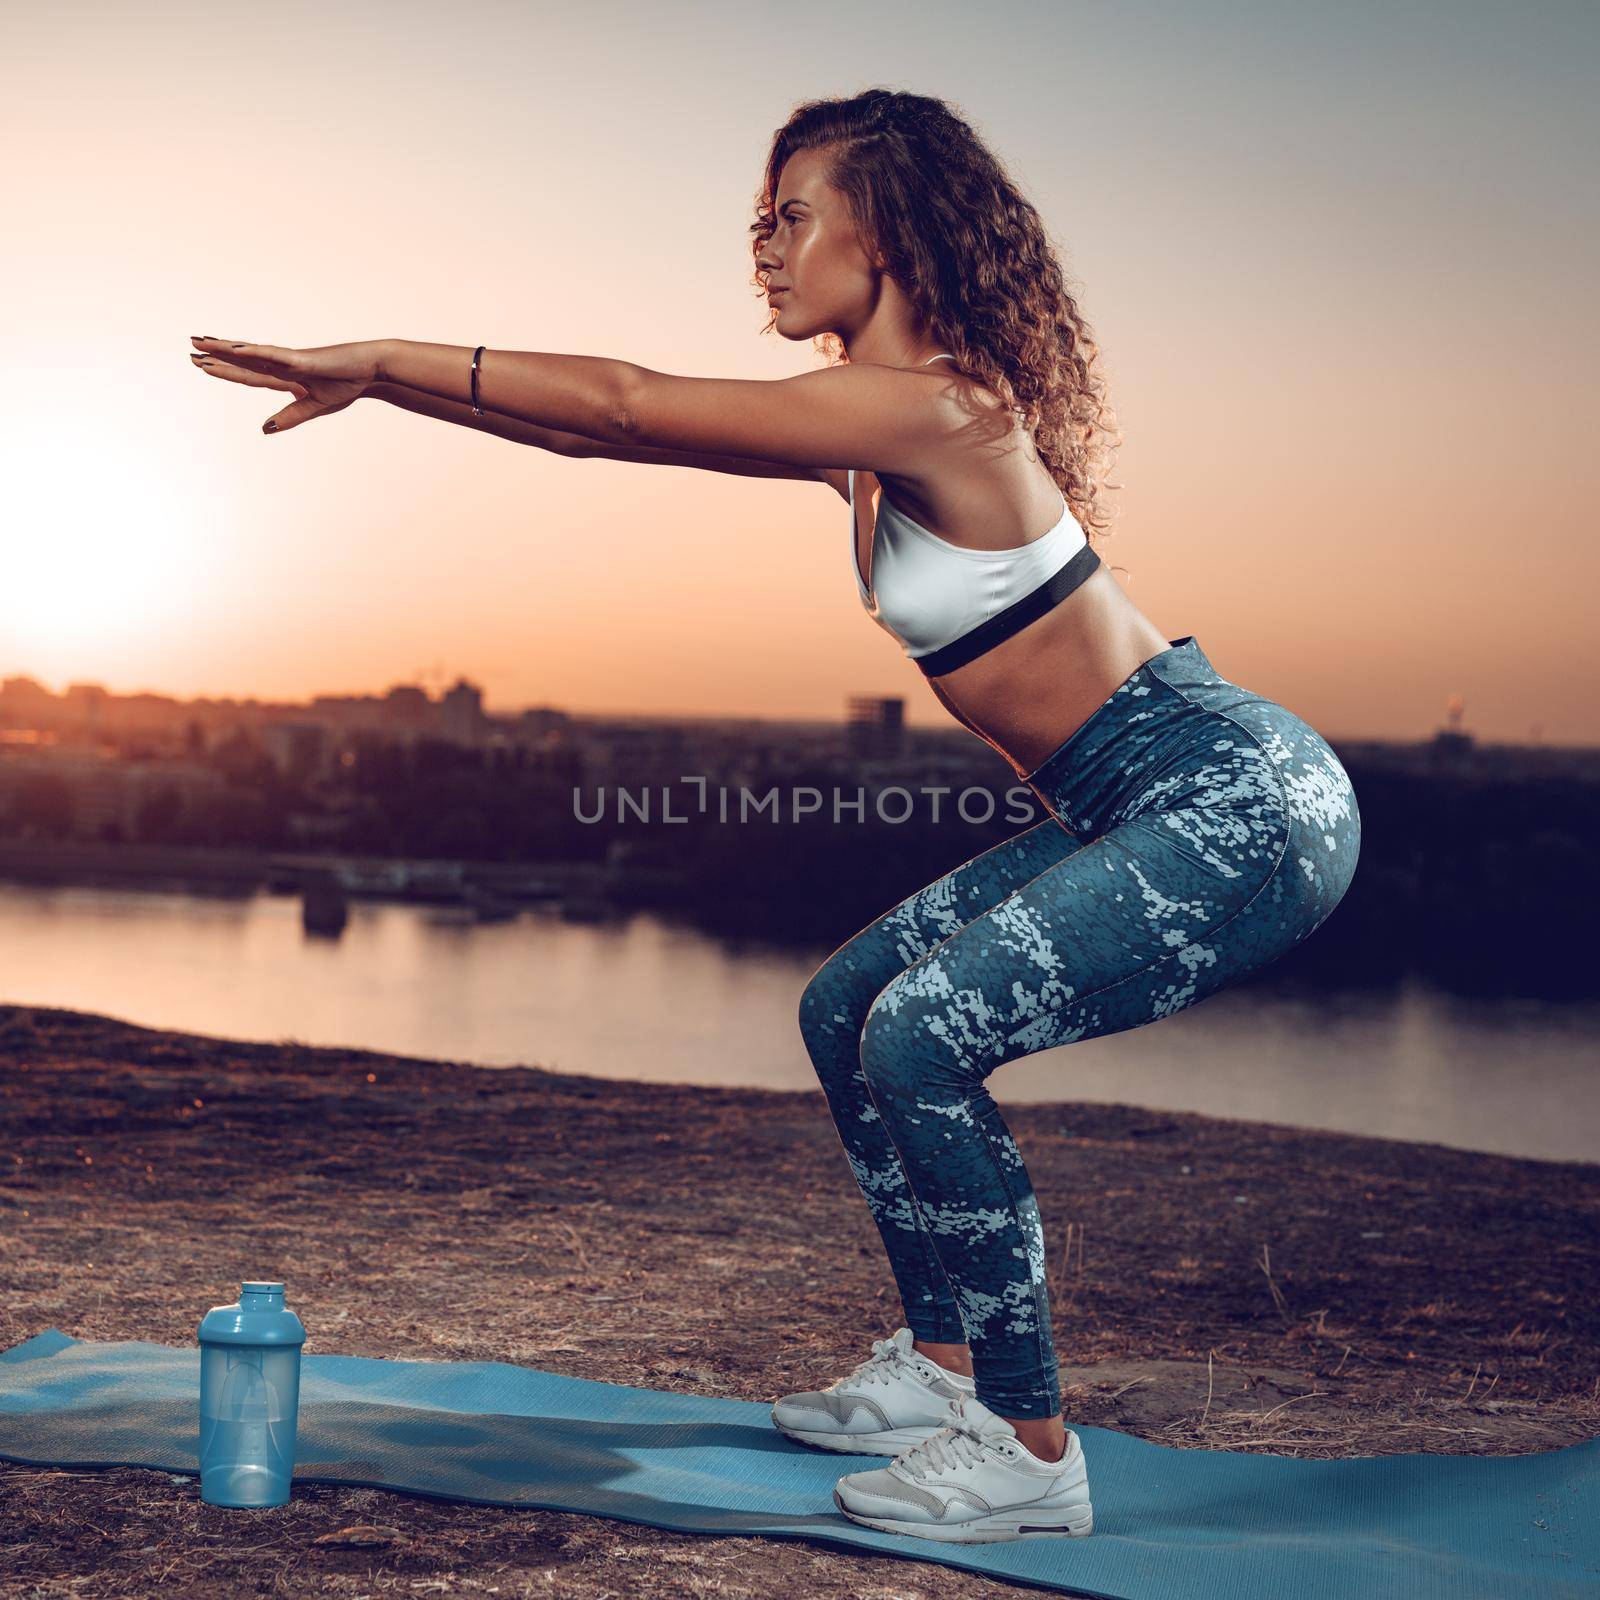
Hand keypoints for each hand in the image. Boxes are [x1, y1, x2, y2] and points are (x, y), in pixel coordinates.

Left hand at [188, 336, 386, 433]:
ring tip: (200, 342)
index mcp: (286, 378)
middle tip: (190, 348)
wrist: (370, 372)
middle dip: (216, 356)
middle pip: (243, 361)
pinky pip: (271, 355)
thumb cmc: (347, 385)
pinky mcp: (300, 359)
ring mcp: (290, 360)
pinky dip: (252, 351)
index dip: (227, 371)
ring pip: (250, 354)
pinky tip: (234, 348)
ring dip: (225, 349)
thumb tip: (265, 429)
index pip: (249, 375)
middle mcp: (282, 365)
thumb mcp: (314, 407)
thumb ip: (290, 417)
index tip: (204, 365)